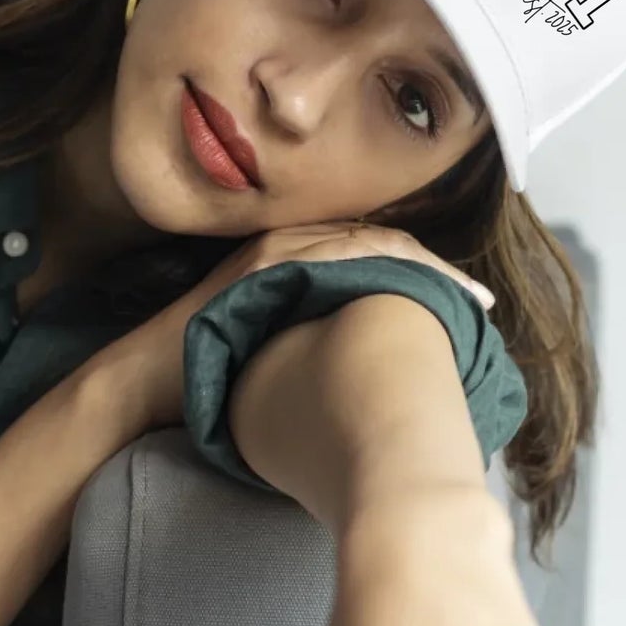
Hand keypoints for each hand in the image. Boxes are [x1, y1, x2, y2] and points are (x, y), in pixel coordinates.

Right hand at [98, 220, 496, 434]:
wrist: (143, 383)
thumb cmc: (209, 378)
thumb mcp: (279, 354)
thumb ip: (321, 342)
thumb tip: (380, 370)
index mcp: (295, 258)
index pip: (378, 254)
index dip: (430, 275)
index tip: (472, 307)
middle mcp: (287, 242)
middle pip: (385, 244)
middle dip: (439, 273)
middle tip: (482, 305)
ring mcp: (273, 249)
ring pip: (370, 245)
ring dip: (424, 271)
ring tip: (465, 304)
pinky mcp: (261, 265)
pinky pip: (336, 256)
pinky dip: (382, 271)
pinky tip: (414, 293)